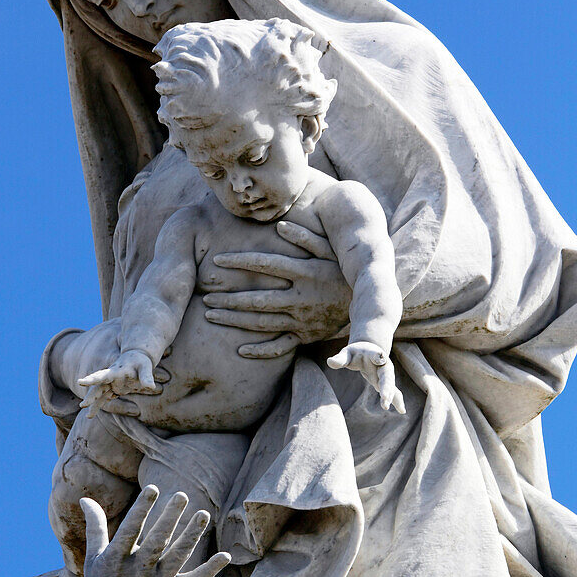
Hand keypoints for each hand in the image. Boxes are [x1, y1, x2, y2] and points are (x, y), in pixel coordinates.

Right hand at [80, 350, 160, 415]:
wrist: (136, 358)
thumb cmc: (140, 361)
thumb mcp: (145, 366)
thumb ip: (146, 376)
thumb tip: (150, 387)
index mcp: (115, 371)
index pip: (102, 375)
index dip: (92, 379)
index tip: (80, 381)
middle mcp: (110, 378)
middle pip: (98, 387)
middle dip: (91, 396)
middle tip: (83, 405)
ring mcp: (111, 384)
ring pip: (99, 394)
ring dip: (94, 404)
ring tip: (88, 416)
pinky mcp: (113, 388)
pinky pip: (104, 398)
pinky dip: (99, 405)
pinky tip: (91, 414)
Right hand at [81, 489, 230, 576]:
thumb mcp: (94, 558)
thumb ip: (95, 527)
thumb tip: (85, 497)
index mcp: (115, 560)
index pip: (130, 530)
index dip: (141, 510)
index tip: (154, 488)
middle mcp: (137, 572)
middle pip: (157, 542)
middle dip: (169, 519)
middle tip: (182, 495)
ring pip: (177, 558)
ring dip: (191, 536)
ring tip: (203, 514)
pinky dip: (210, 570)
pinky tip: (225, 555)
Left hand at [204, 221, 350, 359]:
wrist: (370, 305)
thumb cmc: (344, 272)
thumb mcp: (332, 251)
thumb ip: (307, 238)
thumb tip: (280, 226)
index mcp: (305, 273)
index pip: (266, 265)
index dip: (240, 262)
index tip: (217, 260)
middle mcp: (301, 298)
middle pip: (258, 299)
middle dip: (229, 297)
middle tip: (205, 294)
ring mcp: (302, 320)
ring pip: (263, 323)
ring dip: (235, 320)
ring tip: (210, 314)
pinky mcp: (306, 336)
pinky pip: (281, 347)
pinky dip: (261, 351)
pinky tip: (239, 349)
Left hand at [327, 342, 405, 412]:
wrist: (369, 351)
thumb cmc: (356, 352)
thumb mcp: (347, 353)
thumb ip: (340, 358)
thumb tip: (329, 361)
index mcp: (373, 354)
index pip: (376, 354)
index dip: (377, 356)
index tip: (380, 357)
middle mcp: (383, 364)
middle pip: (386, 374)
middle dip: (386, 385)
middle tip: (384, 396)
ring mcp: (385, 374)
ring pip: (390, 385)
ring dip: (390, 396)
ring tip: (386, 406)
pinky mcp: (385, 383)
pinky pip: (393, 392)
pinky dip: (397, 401)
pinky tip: (402, 411)